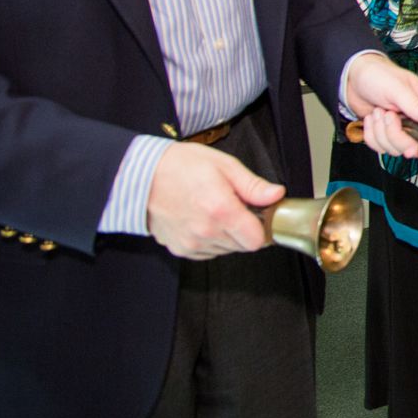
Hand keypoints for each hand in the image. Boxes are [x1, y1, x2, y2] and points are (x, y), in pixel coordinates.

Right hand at [146, 143, 282, 259]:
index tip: (260, 216)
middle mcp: (206, 232)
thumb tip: (276, 195)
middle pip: (243, 246)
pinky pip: (207, 252)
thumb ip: (253, 185)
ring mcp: (191, 243)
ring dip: (228, 235)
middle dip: (245, 229)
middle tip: (235, 207)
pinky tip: (202, 220)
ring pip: (226, 250)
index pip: (257, 240)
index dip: (263, 228)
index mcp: (221, 210)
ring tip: (215, 210)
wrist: (141, 177)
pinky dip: (211, 240)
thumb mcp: (224, 165)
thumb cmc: (180, 166)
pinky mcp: (180, 249)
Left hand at [344, 52, 417, 157]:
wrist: (352, 78)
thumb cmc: (378, 75)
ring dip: (379, 131)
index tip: (406, 131)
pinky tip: (371, 118)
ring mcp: (400, 128)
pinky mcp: (385, 134)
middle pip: (411, 145)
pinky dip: (371, 135)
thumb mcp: (397, 88)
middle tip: (387, 114)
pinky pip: (379, 147)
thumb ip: (417, 105)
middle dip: (393, 133)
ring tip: (377, 112)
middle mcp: (415, 120)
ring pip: (394, 148)